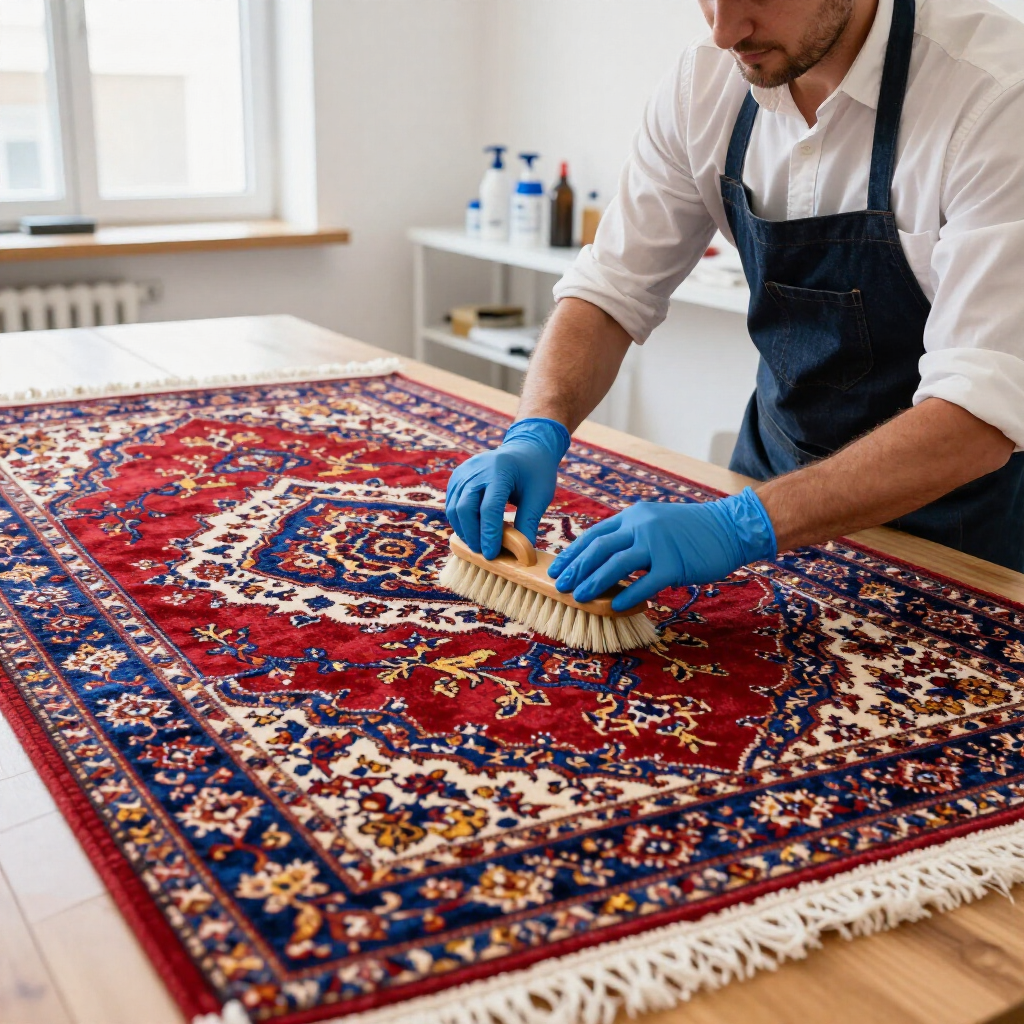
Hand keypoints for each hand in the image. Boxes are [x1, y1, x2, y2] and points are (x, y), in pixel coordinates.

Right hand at [445, 418, 571, 560]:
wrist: (526, 449)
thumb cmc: (535, 473)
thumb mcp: (539, 496)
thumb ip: (528, 522)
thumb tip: (523, 554)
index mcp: (500, 471)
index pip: (489, 508)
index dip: (489, 534)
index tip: (492, 554)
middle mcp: (477, 469)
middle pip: (465, 508)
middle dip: (473, 535)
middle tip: (483, 553)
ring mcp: (464, 472)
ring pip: (454, 508)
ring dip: (464, 530)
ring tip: (477, 545)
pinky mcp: (457, 477)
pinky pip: (451, 503)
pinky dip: (459, 521)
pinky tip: (471, 532)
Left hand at [547, 488, 776, 611]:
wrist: (731, 527)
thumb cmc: (691, 531)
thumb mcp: (655, 523)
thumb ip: (631, 537)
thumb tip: (602, 561)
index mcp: (633, 515)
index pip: (594, 534)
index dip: (572, 553)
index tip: (556, 569)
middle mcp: (641, 526)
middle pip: (599, 549)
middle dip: (576, 569)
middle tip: (559, 586)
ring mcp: (658, 544)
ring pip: (616, 564)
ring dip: (593, 582)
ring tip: (578, 598)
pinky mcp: (675, 563)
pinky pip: (645, 582)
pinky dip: (627, 595)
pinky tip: (613, 607)